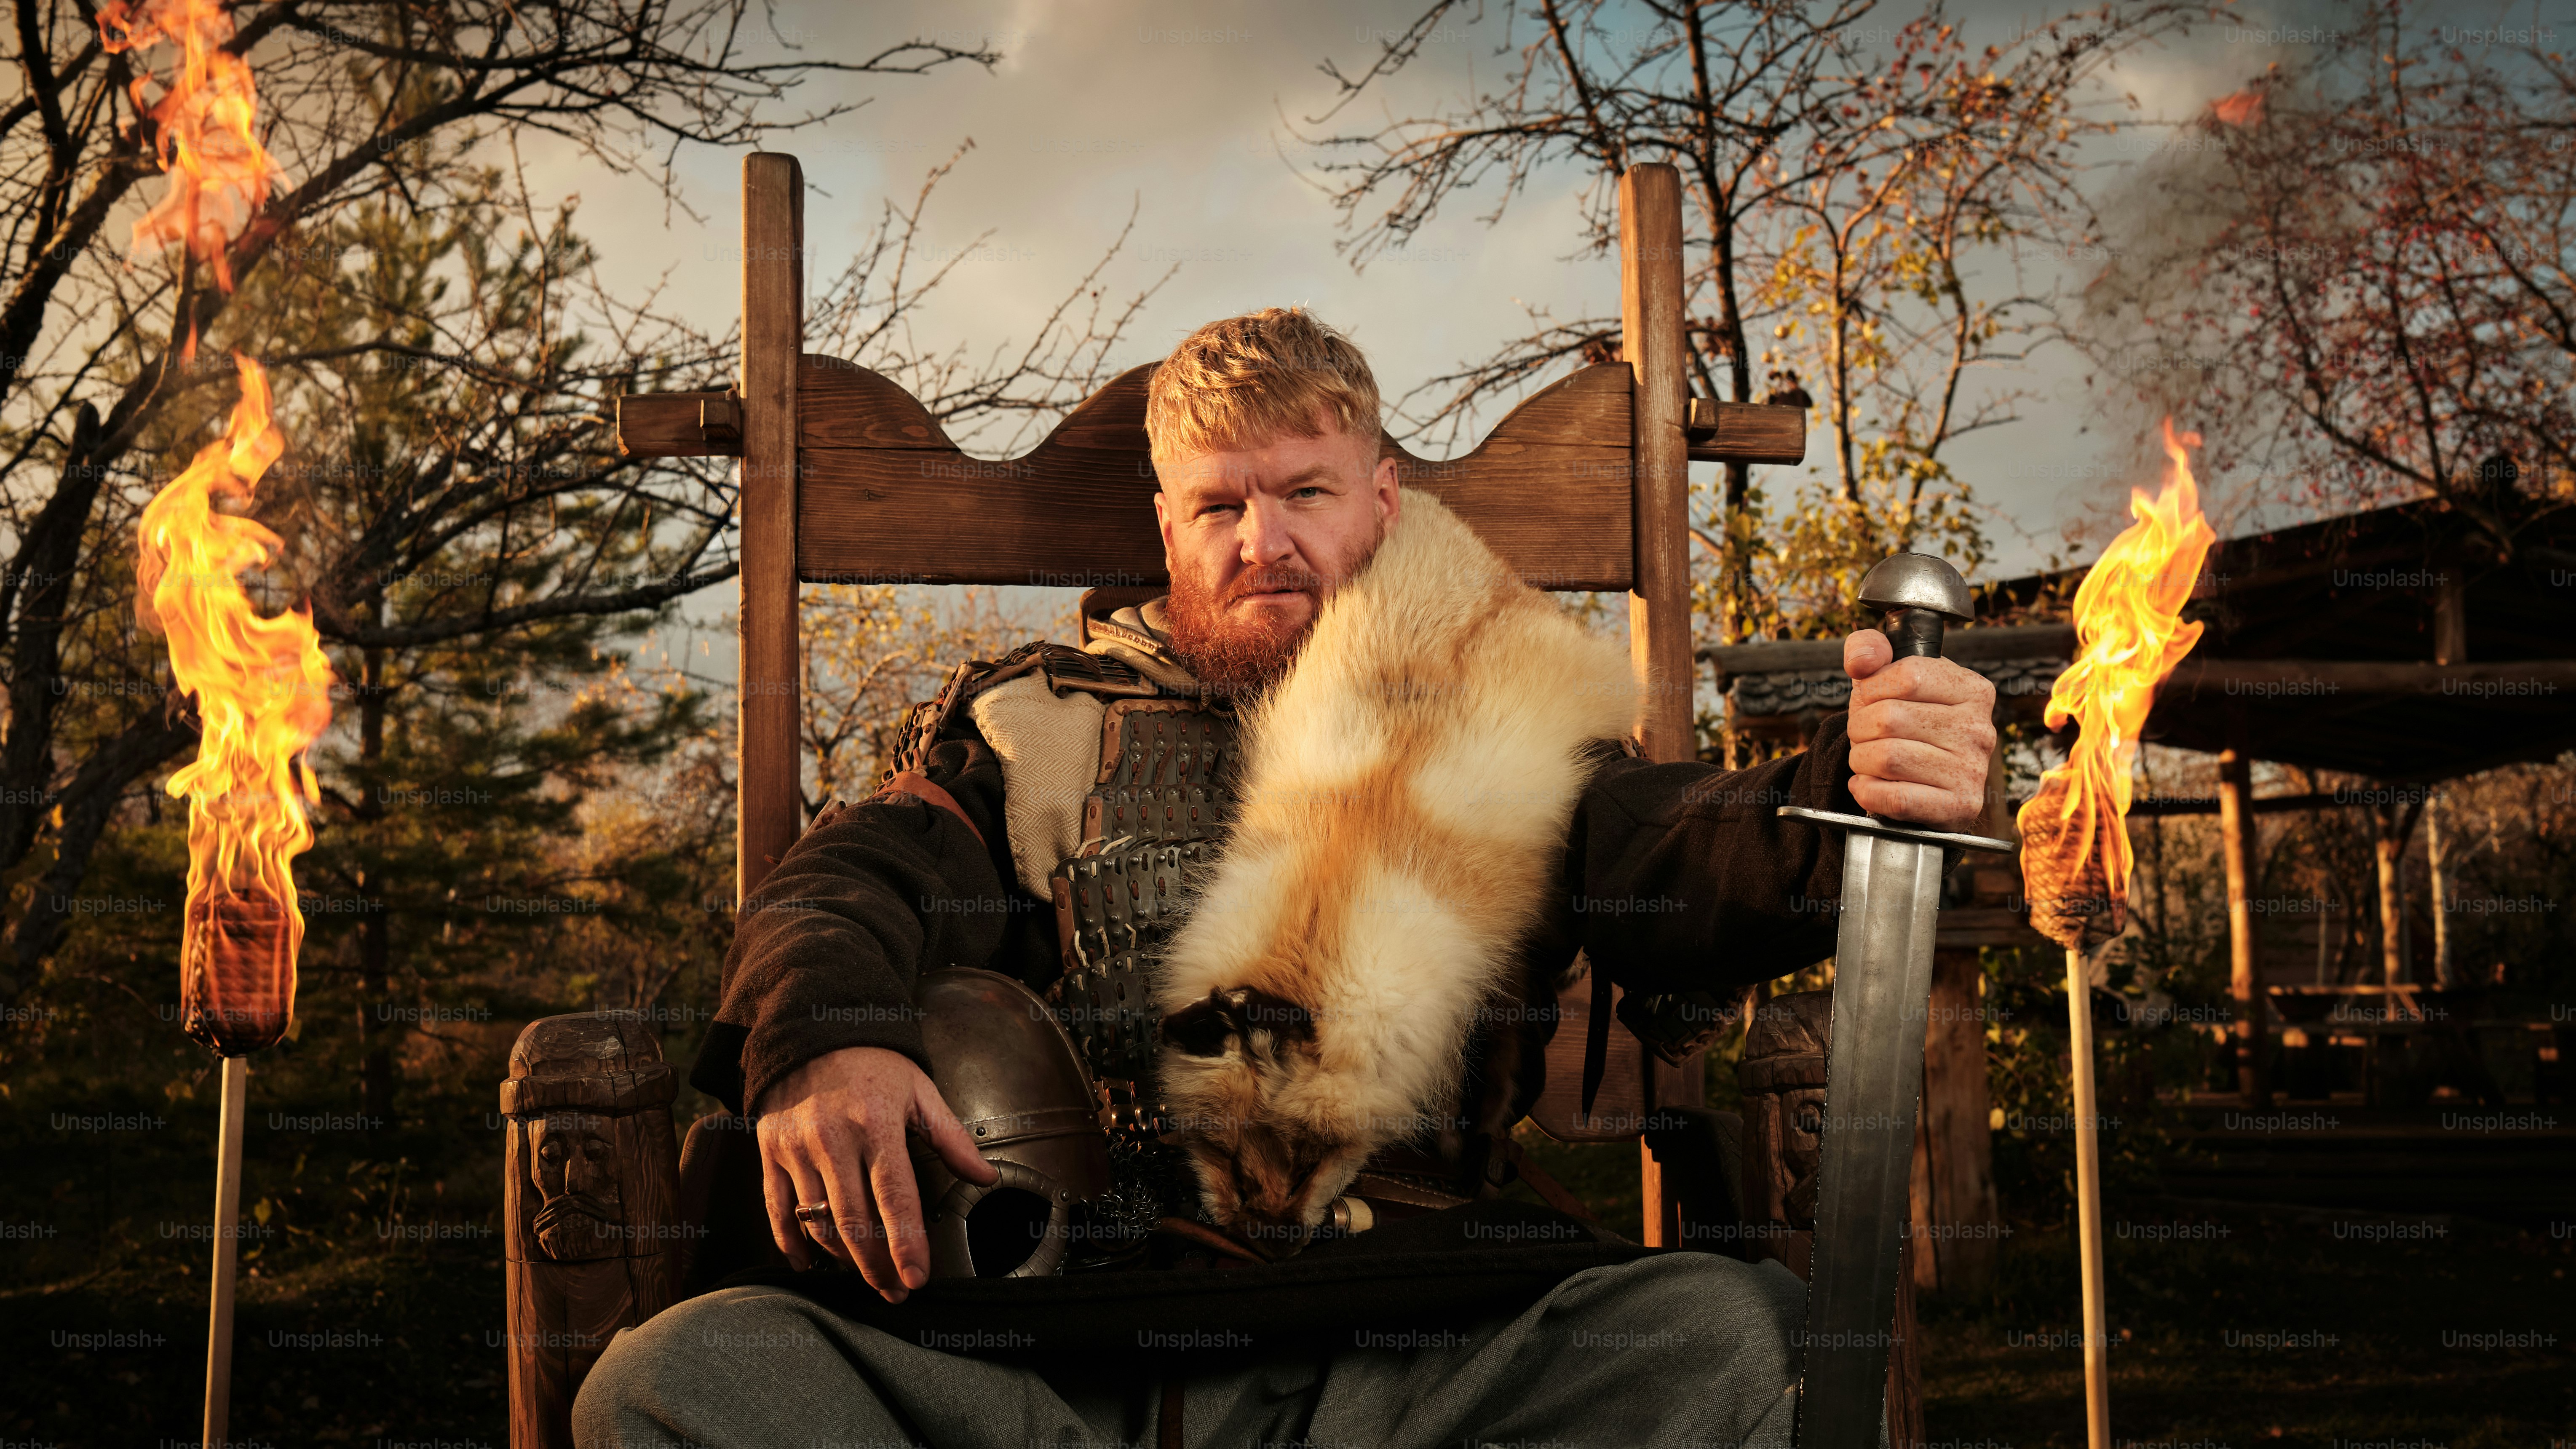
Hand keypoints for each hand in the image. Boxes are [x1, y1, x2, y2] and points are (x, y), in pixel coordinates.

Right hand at [752, 1045, 996, 1301]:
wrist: (812, 1030)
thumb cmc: (873, 1064)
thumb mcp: (919, 1090)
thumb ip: (951, 1138)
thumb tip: (985, 1178)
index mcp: (876, 1123)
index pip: (894, 1196)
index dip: (905, 1243)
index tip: (917, 1279)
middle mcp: (833, 1138)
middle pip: (853, 1220)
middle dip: (876, 1266)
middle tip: (895, 1292)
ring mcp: (796, 1147)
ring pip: (817, 1219)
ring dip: (842, 1258)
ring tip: (867, 1277)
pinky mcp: (770, 1151)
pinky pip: (777, 1208)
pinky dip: (790, 1242)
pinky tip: (809, 1264)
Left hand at [1842, 629, 1997, 829]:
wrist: (1920, 782)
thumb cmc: (1902, 723)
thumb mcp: (1885, 678)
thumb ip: (1868, 650)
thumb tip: (1863, 659)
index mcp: (1971, 688)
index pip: (1907, 675)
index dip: (1872, 689)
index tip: (1871, 701)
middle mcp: (1979, 728)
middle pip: (1890, 718)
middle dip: (1860, 728)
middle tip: (1866, 736)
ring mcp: (1973, 770)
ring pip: (1887, 758)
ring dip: (1861, 760)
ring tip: (1869, 760)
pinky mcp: (1960, 806)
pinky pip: (1896, 798)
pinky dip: (1869, 792)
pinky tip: (1871, 786)